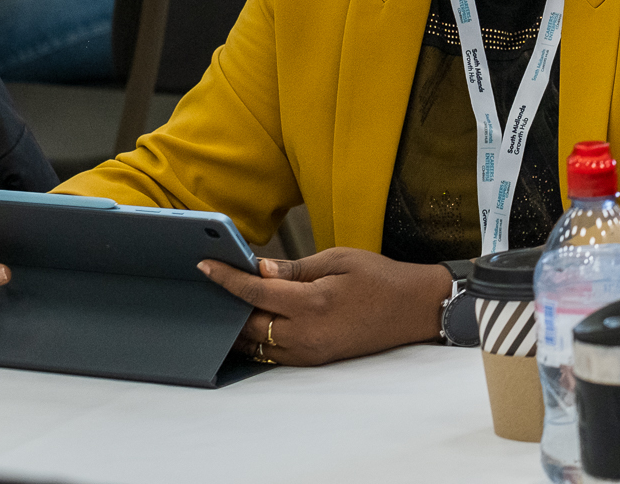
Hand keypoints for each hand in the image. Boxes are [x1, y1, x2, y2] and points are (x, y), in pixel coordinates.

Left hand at [198, 248, 448, 365]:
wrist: (415, 308)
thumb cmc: (380, 277)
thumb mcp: (340, 258)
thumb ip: (295, 267)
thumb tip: (259, 269)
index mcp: (312, 303)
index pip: (255, 292)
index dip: (227, 279)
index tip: (205, 267)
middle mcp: (305, 334)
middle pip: (248, 325)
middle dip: (226, 306)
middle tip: (209, 287)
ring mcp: (309, 352)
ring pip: (255, 345)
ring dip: (237, 328)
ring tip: (223, 307)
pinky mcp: (315, 360)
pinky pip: (272, 355)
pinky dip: (256, 340)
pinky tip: (250, 325)